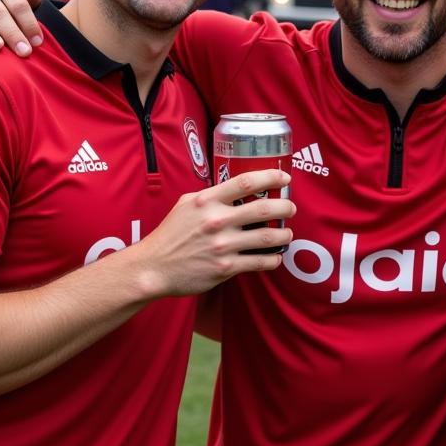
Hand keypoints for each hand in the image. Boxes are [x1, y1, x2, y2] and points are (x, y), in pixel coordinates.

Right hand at [132, 169, 294, 297]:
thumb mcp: (186, 204)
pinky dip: (273, 259)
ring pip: (268, 237)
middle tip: (291, 208)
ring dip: (285, 235)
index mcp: (208, 201)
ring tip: (287, 234)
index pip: (246, 182)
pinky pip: (260, 262)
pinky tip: (275, 256)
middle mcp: (217, 221)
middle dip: (286, 207)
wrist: (154, 267)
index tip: (285, 178)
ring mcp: (223, 246)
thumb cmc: (170, 234)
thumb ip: (211, 195)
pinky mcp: (225, 268)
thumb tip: (236, 188)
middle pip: (265, 209)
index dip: (271, 177)